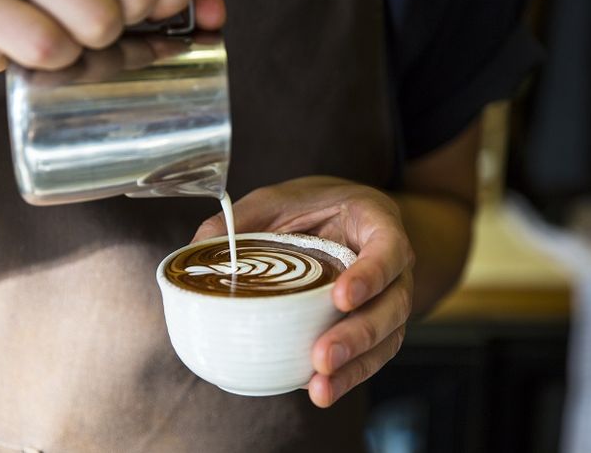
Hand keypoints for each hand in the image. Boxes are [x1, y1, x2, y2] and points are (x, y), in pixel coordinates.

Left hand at [193, 176, 414, 406]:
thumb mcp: (279, 199)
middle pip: (392, 305)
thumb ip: (242, 219)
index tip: (340, 297)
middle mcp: (392, 266)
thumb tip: (197, 249)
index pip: (389, 248)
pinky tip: (320, 389)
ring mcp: (387, 298)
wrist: (338, 215)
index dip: (371, 274)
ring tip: (320, 387)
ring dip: (355, 366)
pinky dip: (348, 375)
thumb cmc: (313, 206)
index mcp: (376, 223)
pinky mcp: (374, 326)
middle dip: (359, 335)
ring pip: (386, 337)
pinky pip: (371, 355)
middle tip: (322, 357)